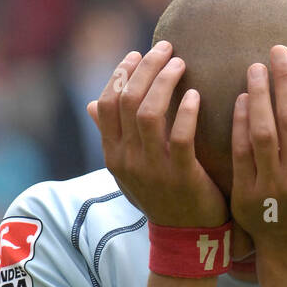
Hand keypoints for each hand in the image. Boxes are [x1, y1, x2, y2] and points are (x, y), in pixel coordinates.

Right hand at [88, 42, 228, 227]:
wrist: (186, 238)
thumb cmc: (161, 196)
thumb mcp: (130, 170)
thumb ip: (112, 137)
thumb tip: (90, 106)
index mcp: (114, 155)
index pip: (107, 104)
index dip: (120, 74)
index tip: (137, 54)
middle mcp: (128, 160)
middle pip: (128, 100)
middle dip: (146, 67)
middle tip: (167, 48)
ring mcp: (153, 170)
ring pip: (149, 113)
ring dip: (165, 81)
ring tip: (181, 64)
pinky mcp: (181, 177)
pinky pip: (180, 136)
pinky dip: (186, 111)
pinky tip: (195, 95)